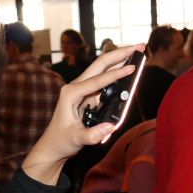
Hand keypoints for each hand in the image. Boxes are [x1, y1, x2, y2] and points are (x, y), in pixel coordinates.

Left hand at [21, 44, 144, 184]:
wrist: (53, 146)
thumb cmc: (61, 141)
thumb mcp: (76, 140)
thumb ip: (92, 135)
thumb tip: (110, 127)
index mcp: (70, 93)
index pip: (97, 80)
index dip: (116, 74)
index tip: (132, 69)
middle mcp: (75, 86)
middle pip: (101, 64)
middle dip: (120, 54)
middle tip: (140, 46)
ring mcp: (82, 89)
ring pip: (103, 68)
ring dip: (120, 59)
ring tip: (138, 52)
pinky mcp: (88, 95)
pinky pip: (105, 80)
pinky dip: (118, 72)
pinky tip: (129, 68)